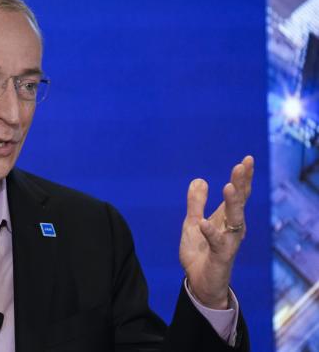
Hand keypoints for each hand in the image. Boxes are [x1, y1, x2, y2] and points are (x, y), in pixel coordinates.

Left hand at [179, 156, 253, 308]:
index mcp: (227, 218)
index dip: (243, 177)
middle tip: (241, 165)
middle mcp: (233, 227)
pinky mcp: (221, 256)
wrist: (199, 281)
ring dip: (232, 203)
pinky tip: (204, 222)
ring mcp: (229, 241)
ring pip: (235, 219)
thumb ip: (196, 203)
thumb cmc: (200, 252)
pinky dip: (211, 232)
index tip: (247, 159)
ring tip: (229, 186)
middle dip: (241, 183)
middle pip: (240, 202)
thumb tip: (200, 179)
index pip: (238, 194)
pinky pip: (217, 242)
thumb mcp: (192, 223)